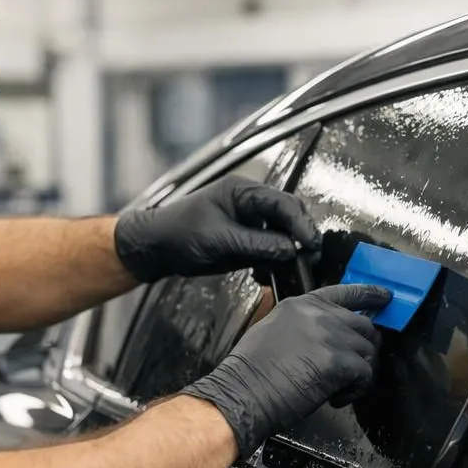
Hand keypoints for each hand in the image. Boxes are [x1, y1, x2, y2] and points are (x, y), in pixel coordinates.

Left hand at [114, 175, 320, 283]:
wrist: (156, 247)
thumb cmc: (178, 231)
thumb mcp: (218, 238)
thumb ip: (256, 244)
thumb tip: (290, 249)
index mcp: (243, 192)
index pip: (283, 203)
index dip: (301, 223)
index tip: (311, 243)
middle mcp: (251, 205)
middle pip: (289, 216)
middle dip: (301, 235)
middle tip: (310, 256)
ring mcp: (250, 224)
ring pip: (283, 235)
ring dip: (289, 251)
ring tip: (293, 268)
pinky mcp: (246, 242)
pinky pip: (270, 250)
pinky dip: (274, 263)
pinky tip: (270, 275)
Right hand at [181, 284, 390, 456]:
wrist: (243, 392)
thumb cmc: (251, 372)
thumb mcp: (272, 331)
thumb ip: (303, 326)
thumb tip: (323, 339)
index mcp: (301, 305)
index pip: (345, 292)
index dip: (369, 294)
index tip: (385, 297)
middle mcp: (320, 315)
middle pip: (364, 325)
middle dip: (364, 348)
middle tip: (355, 367)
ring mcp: (331, 336)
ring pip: (367, 352)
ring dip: (358, 373)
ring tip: (337, 388)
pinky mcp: (339, 362)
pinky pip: (365, 375)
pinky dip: (355, 390)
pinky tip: (336, 397)